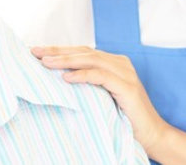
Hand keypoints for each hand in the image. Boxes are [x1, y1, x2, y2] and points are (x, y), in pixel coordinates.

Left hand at [33, 45, 171, 150]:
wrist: (151, 134)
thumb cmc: (124, 118)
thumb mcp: (102, 97)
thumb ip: (88, 85)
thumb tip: (58, 79)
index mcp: (114, 63)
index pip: (82, 52)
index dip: (59, 50)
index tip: (37, 51)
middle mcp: (120, 63)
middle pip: (84, 52)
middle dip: (57, 51)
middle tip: (35, 52)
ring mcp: (125, 74)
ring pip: (91, 60)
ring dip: (66, 61)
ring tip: (46, 64)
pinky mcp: (127, 87)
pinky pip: (101, 76)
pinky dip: (83, 75)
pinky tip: (66, 78)